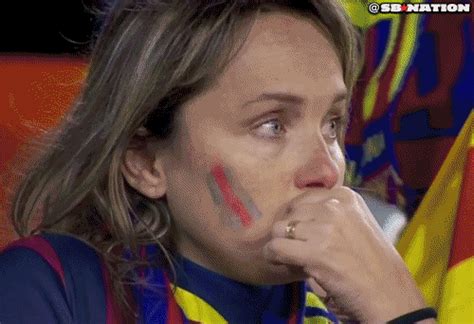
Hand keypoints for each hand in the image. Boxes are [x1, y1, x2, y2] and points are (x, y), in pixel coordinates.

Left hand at [262, 187, 427, 322]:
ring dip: (280, 244)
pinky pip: (276, 248)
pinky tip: (280, 263)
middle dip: (288, 231)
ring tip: (290, 257)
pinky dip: (273, 257)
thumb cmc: (372, 264)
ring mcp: (325, 228)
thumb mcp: (356, 224)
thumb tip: (294, 213)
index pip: (302, 198)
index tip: (300, 233)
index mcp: (345, 196)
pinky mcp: (316, 252)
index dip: (297, 217)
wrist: (390, 295)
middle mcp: (335, 207)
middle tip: (295, 248)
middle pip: (289, 213)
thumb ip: (331, 213)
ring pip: (279, 229)